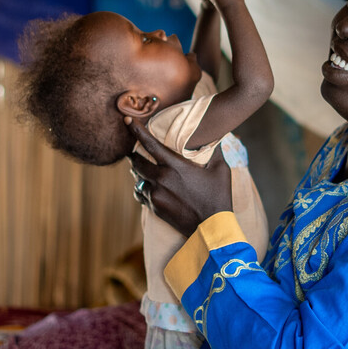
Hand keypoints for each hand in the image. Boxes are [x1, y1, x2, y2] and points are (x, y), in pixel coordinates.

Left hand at [127, 118, 232, 235]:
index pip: (149, 143)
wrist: (212, 228)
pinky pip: (140, 193)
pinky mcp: (154, 207)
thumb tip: (215, 138)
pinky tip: (146, 186)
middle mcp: (161, 178)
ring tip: (141, 168)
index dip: (136, 130)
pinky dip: (141, 188)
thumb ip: (215, 151)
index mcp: (175, 166)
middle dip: (133, 154)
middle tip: (132, 149)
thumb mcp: (221, 170)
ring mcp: (155, 194)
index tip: (127, 120)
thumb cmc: (218, 197)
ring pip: (137, 179)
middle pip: (136, 161)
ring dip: (137, 172)